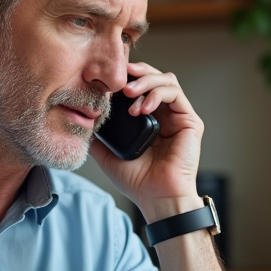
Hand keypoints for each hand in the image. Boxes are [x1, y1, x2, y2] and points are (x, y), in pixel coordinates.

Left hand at [89, 62, 203, 222]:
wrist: (157, 198)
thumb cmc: (137, 181)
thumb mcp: (107, 153)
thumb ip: (97, 134)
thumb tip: (81, 117)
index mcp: (147, 119)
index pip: (138, 87)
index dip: (125, 78)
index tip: (106, 78)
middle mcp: (164, 114)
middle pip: (153, 77)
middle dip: (136, 72)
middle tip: (119, 78)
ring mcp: (178, 116)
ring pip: (165, 80)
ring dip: (145, 81)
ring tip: (129, 93)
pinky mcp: (190, 121)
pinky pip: (175, 93)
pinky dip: (157, 94)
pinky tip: (142, 108)